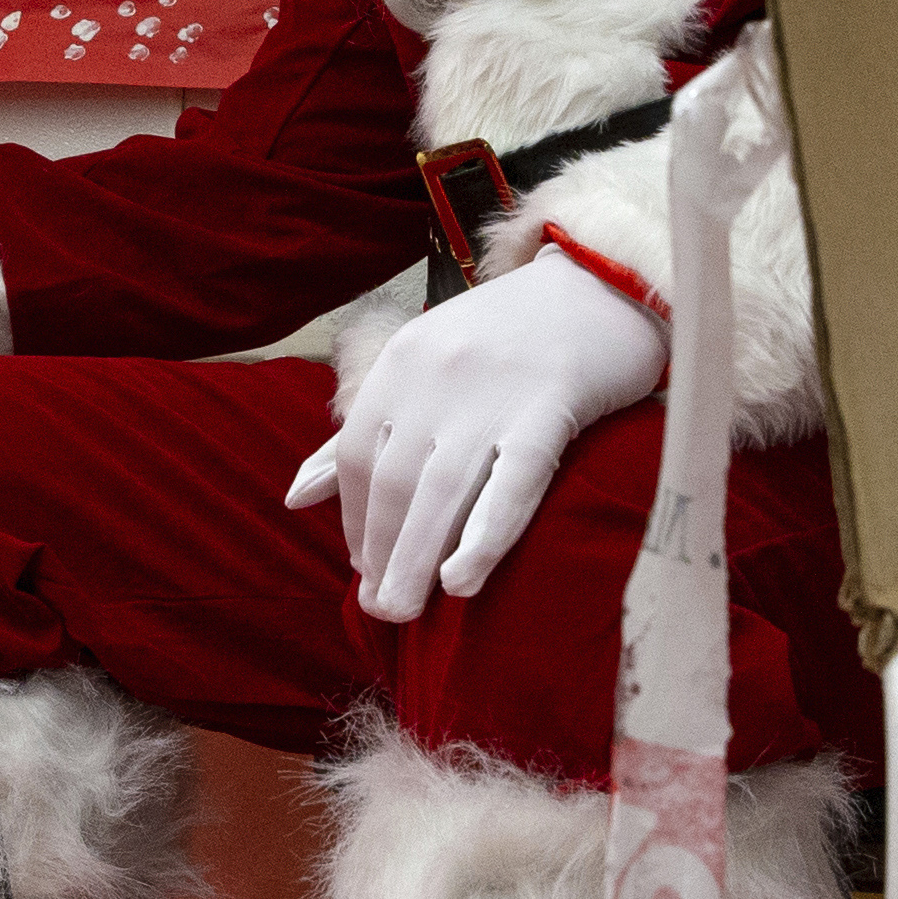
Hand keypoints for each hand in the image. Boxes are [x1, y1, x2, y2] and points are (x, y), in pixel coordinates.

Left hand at [285, 248, 667, 623]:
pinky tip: (460, 580)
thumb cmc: (511, 337)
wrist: (602, 287)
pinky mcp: (552, 407)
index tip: (364, 567)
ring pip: (440, 491)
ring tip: (403, 611)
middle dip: (379, 552)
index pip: (355, 459)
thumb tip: (295, 497)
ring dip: (413, 560)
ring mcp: (492, 391)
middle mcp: (435, 375)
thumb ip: (364, 431)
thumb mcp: (426, 365)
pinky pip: (512, 481)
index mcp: (401, 363)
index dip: (353, 521)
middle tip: (385, 607)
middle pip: (392, 482)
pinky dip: (482, 536)